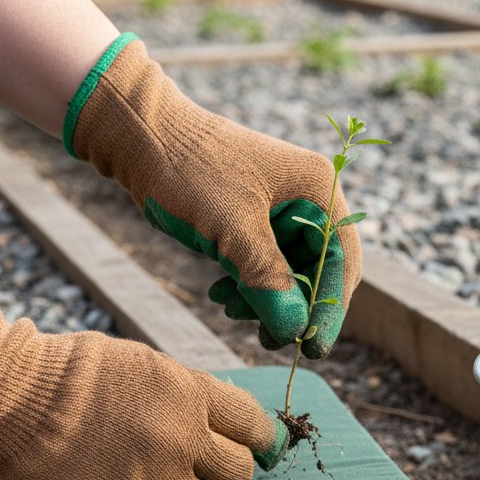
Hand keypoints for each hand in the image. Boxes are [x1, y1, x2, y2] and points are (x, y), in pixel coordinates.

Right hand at [0, 279, 287, 479]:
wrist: (9, 396)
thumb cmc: (72, 371)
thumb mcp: (147, 365)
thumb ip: (188, 395)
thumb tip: (219, 421)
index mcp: (192, 394)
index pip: (255, 426)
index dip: (258, 438)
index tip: (252, 445)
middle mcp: (183, 440)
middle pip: (239, 472)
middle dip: (225, 469)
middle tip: (202, 466)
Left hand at [65, 35, 362, 357]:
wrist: (137, 132)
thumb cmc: (188, 169)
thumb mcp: (231, 229)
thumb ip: (267, 280)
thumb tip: (296, 331)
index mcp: (318, 188)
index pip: (342, 258)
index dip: (331, 307)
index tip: (313, 347)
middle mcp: (308, 195)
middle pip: (320, 266)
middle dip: (295, 306)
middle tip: (271, 341)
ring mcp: (282, 204)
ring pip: (290, 267)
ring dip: (267, 297)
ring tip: (231, 314)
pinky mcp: (254, 213)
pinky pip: (265, 259)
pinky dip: (248, 282)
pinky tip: (220, 296)